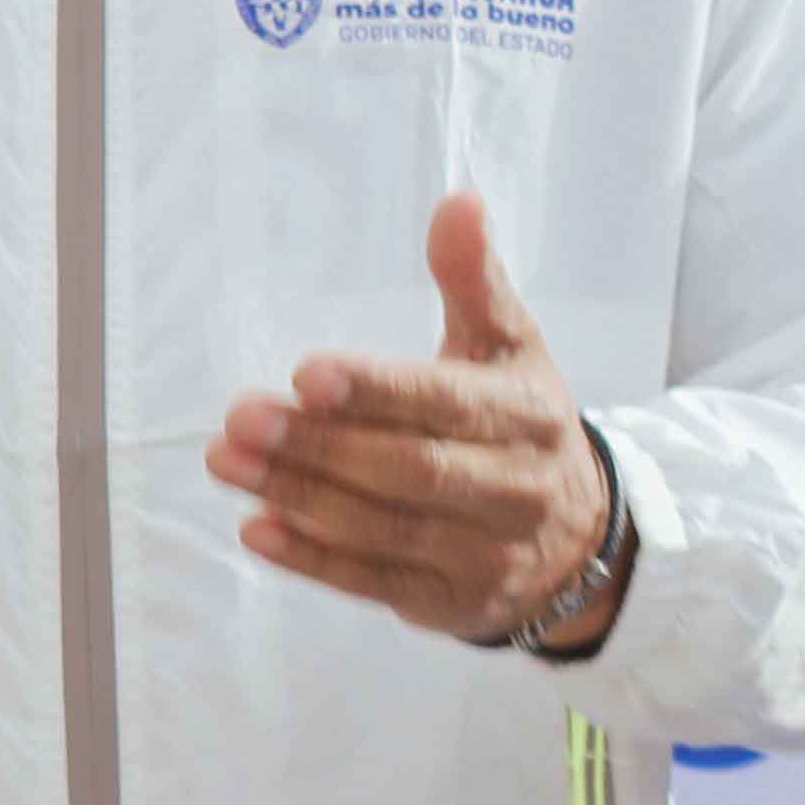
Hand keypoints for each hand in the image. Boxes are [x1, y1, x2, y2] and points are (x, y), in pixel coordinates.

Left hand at [210, 191, 625, 648]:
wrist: (578, 539)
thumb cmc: (520, 424)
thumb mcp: (510, 348)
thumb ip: (474, 281)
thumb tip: (459, 201)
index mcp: (530, 414)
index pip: (448, 402)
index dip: (378, 390)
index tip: (306, 373)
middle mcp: (517, 487)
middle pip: (410, 470)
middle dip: (320, 445)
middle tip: (240, 416)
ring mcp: (486, 553)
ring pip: (385, 528)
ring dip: (299, 496)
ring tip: (227, 462)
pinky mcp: (452, 603)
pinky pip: (374, 582)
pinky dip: (311, 560)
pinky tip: (257, 527)